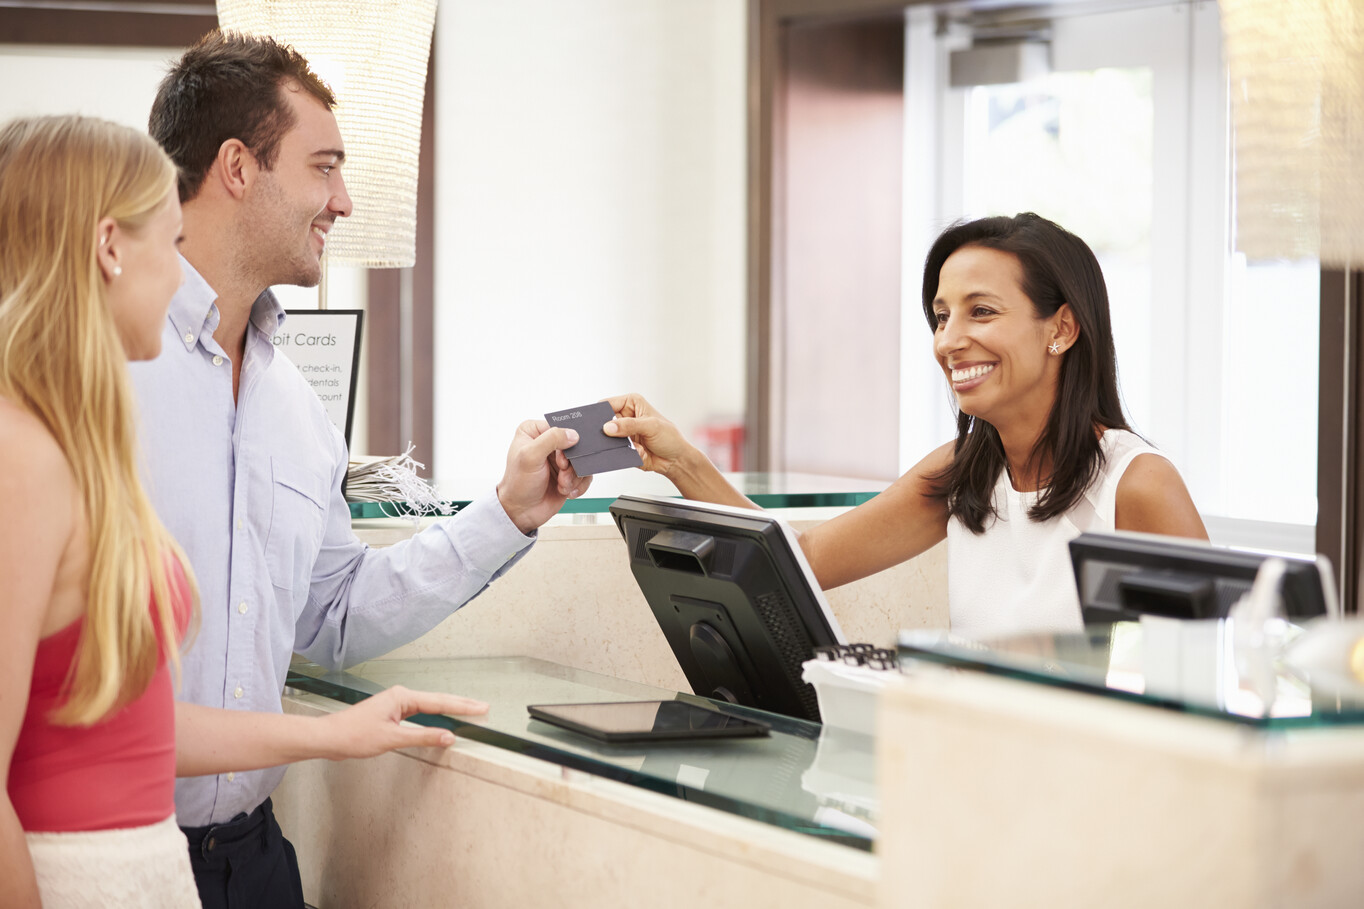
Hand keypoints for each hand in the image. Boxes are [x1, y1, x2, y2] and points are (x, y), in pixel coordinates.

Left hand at [321, 685, 487, 758]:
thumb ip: (423, 737)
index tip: (481, 708)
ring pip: (429, 705)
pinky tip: (440, 719)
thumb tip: (447, 736)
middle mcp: (400, 697)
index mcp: (402, 697)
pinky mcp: (391, 714)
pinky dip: (434, 715)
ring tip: (468, 710)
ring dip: (449, 708)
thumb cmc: (353, 735)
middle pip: (438, 700)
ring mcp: (396, 705)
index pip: (439, 702)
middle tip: (483, 707)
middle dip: (461, 703)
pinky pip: (419, 713)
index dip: (462, 706)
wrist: (329, 738)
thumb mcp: (392, 739)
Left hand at [496, 419, 591, 533]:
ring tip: (562, 484)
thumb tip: (572, 434)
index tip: (560, 459)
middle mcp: (548, 443)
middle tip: (562, 474)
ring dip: (574, 476)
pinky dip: (578, 485)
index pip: (560, 427)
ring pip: (581, 461)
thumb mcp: (530, 456)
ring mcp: (559, 459)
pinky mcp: (568, 474)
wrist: (522, 511)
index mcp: (534, 431)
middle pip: (575, 445)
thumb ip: (551, 440)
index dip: (565, 443)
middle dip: (571, 464)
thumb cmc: (518, 484)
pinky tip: (565, 490)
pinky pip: (585, 474)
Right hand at [602, 393, 695, 477]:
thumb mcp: (651, 427)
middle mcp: (625, 417)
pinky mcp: (623, 447)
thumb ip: (629, 425)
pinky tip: (635, 452)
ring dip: (614, 444)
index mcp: (631, 403)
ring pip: (607, 438)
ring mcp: (623, 433)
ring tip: (630, 445)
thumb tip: (609, 427)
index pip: (608, 404)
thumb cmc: (669, 438)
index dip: (600, 412)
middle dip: (605, 430)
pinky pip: (613, 451)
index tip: (595, 422)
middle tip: (612, 435)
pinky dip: (620, 453)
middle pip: (604, 421)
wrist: (676, 460)